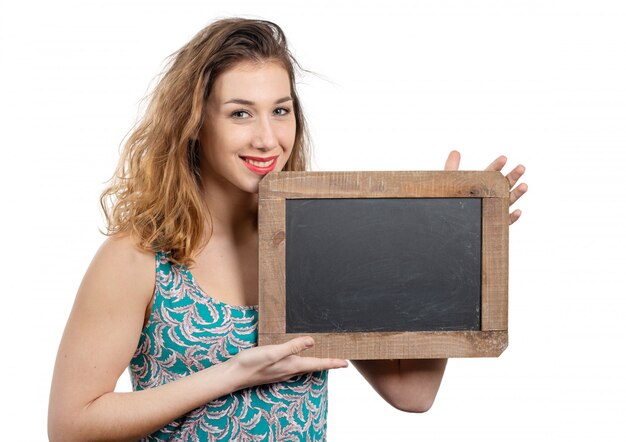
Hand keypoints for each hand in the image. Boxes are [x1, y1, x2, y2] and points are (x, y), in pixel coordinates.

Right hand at [228, 336, 347, 389]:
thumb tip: (312, 341)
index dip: (333, 363)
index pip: (317, 364)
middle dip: (326, 362)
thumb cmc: (251, 363)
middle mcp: (289, 370)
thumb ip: (292, 346)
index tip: (346, 363)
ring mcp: (282, 371)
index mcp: (292, 365)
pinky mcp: (274, 369)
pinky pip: (293, 365)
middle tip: (338, 359)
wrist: (233, 375)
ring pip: (303, 366)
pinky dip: (302, 359)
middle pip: (313, 366)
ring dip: (314, 361)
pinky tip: (298, 355)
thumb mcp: (273, 352)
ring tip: (323, 355)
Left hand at [444, 150, 527, 224]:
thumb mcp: (451, 183)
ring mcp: (495, 209)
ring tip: (524, 186)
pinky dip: (512, 217)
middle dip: (514, 176)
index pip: (492, 173)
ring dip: (517, 194)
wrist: (451, 221)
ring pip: (509, 201)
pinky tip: (517, 211)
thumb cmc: (451, 200)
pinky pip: (506, 222)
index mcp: (482, 184)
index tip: (503, 158)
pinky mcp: (495, 224)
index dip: (497, 166)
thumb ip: (452, 167)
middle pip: (505, 184)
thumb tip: (454, 151)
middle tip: (521, 167)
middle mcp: (492, 196)